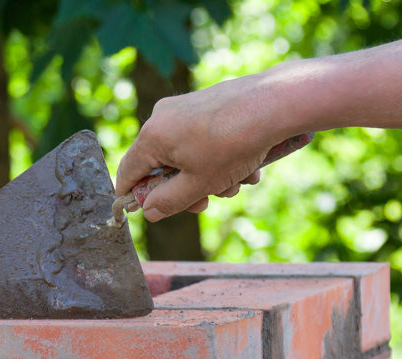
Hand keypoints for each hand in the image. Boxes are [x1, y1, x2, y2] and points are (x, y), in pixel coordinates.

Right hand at [114, 74, 291, 220]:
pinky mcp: (207, 104)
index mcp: (153, 137)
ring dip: (210, 176)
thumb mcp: (198, 184)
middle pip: (162, 166)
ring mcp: (185, 107)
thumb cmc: (232, 146)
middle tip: (207, 202)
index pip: (128, 172)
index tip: (146, 211)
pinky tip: (247, 165)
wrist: (273, 104)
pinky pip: (204, 139)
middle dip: (186, 189)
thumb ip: (168, 201)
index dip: (133, 196)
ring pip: (188, 155)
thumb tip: (149, 211)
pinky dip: (221, 157)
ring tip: (238, 181)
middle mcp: (163, 117)